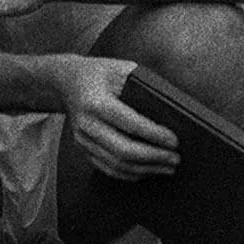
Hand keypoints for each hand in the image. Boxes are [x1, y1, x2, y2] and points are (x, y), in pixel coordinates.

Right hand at [50, 54, 178, 179]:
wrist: (67, 80)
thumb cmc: (100, 72)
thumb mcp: (122, 69)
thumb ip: (143, 87)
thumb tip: (171, 112)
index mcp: (96, 102)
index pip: (129, 123)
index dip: (154, 135)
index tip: (175, 141)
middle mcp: (87, 124)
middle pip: (123, 150)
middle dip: (153, 157)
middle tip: (176, 159)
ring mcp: (83, 140)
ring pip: (116, 164)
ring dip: (145, 170)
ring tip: (168, 168)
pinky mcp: (83, 149)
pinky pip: (107, 168)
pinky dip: (130, 174)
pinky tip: (148, 171)